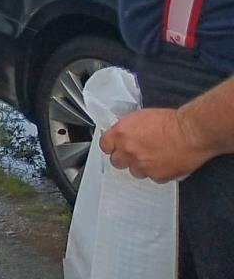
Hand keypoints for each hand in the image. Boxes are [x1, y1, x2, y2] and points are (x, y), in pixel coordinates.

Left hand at [100, 107, 214, 181]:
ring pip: (134, 171)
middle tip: (135, 153)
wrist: (190, 132)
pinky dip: (157, 172)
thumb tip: (123, 134)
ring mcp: (142, 165)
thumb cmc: (170, 121)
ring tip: (153, 157)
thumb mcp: (140, 117)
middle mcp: (128, 151)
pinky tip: (164, 163)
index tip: (116, 146)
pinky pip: (152, 178)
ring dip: (141, 166)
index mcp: (121, 134)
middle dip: (124, 158)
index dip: (111, 146)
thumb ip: (127, 128)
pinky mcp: (157, 176)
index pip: (104, 145)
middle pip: (116, 161)